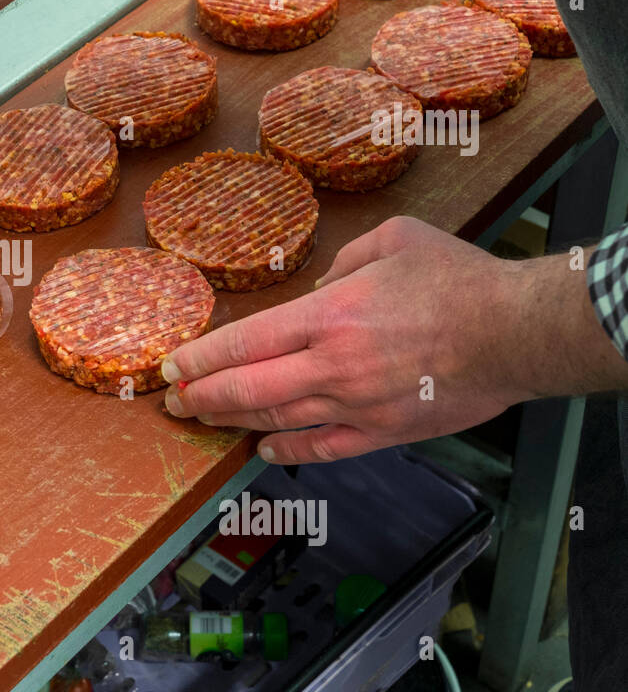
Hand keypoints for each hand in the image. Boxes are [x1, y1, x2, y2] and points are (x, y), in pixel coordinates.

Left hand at [160, 216, 552, 464]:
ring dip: (234, 422)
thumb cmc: (460, 281)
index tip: (173, 366)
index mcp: (330, 315)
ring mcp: (357, 404)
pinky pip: (324, 449)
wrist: (518, 332)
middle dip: (200, 397)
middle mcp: (333, 365)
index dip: (201, 359)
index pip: (244, 343)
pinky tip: (265, 451)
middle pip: (246, 389)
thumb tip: (320, 286)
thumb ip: (344, 260)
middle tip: (173, 403)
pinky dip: (289, 452)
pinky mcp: (384, 431)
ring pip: (277, 421)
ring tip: (204, 420)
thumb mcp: (394, 239)